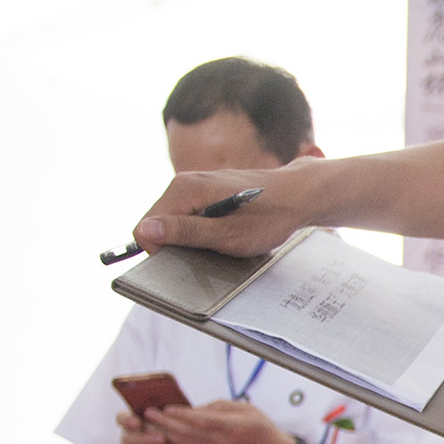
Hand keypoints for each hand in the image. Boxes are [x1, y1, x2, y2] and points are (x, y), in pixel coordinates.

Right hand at [113, 411, 184, 443]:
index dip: (126, 420)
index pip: (121, 418)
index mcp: (131, 421)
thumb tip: (185, 409)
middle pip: (129, 440)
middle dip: (146, 440)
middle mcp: (127, 438)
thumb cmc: (165, 427)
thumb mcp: (165, 419)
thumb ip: (166, 415)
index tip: (136, 421)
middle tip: (163, 438)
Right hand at [132, 157, 321, 257]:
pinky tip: (223, 235)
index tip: (186, 260)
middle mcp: (185, 183)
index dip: (159, 250)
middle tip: (206, 254)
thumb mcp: (226, 234)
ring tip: (219, 243)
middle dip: (175, 244)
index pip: (145, 227)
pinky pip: (189, 216)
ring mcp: (196, 185)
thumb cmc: (268, 217)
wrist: (299, 196)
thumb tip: (144, 231)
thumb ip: (184, 232)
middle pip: (158, 224)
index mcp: (183, 190)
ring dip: (190, 239)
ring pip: (174, 221)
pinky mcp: (207, 192)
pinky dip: (201, 230)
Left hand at [150, 400, 295, 443]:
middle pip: (189, 433)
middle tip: (148, 414)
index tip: (166, 407)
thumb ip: (220, 407)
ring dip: (165, 434)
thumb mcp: (246, 409)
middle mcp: (222, 442)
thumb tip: (195, 408)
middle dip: (166, 423)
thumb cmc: (261, 427)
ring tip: (149, 425)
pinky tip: (163, 437)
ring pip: (186, 443)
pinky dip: (175, 443)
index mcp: (232, 427)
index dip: (183, 415)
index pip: (203, 421)